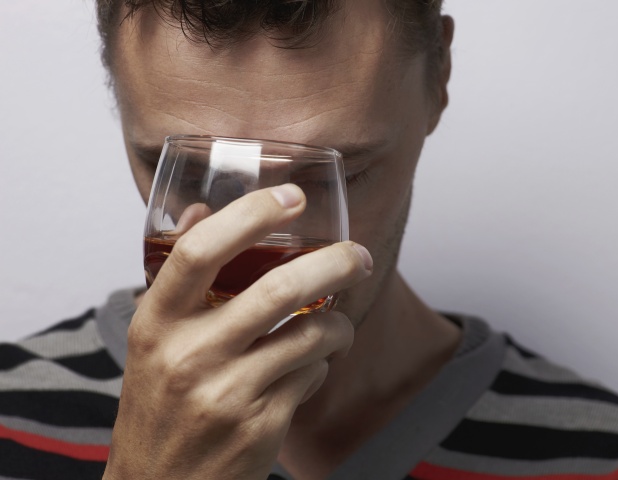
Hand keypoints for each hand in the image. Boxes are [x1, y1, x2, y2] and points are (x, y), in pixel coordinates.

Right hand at [103, 184, 372, 479]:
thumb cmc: (159, 405)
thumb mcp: (151, 340)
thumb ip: (176, 275)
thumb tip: (200, 208)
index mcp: (155, 323)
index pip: (198, 252)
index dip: (250, 215)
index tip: (291, 196)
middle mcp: (187, 355)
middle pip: (278, 288)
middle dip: (335, 262)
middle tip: (358, 255)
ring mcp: (225, 393)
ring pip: (311, 332)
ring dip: (338, 321)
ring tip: (339, 321)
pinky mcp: (259, 425)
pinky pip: (312, 374)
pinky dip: (322, 362)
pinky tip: (310, 367)